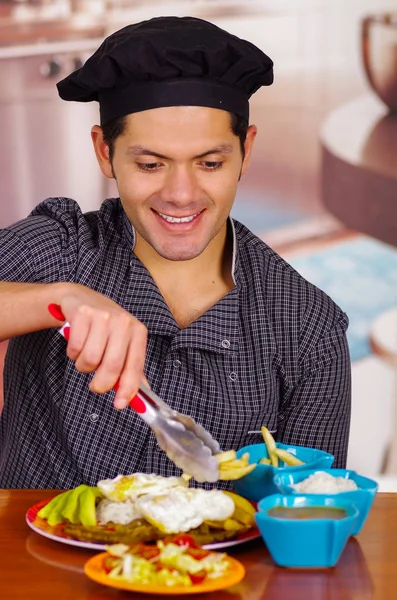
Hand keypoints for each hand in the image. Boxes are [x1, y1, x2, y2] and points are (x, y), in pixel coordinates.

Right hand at [51, 284, 147, 408]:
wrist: (81, 300)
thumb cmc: (104, 327)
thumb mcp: (123, 343)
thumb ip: (130, 368)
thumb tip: (140, 397)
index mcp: (137, 331)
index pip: (135, 365)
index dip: (127, 388)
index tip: (120, 404)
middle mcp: (123, 322)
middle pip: (112, 366)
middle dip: (101, 384)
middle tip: (95, 386)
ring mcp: (103, 316)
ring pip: (91, 359)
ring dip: (84, 366)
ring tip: (85, 356)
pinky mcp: (83, 314)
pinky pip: (75, 348)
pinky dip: (73, 353)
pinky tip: (77, 343)